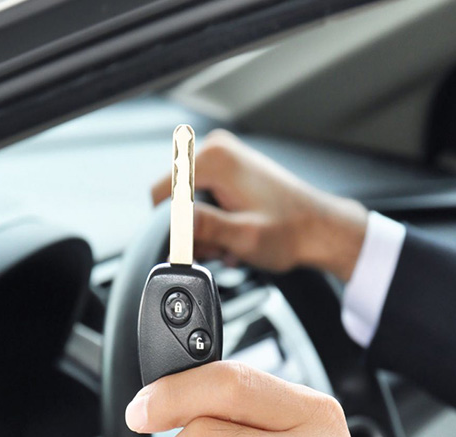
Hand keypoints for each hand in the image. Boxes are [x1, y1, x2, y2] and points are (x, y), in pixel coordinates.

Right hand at [152, 130, 367, 281]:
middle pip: (174, 199)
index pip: (159, 195)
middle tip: (221, 244)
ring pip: (188, 203)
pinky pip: (204, 199)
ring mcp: (224, 157)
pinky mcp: (231, 169)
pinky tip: (235, 233)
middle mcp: (216, 149)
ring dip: (204, 229)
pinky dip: (215, 221)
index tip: (201, 242)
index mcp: (213, 158)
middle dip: (192, 229)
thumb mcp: (242, 237)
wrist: (320, 230)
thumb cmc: (290, 232)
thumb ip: (204, 227)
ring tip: (232, 241)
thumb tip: (173, 222)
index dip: (173, 226)